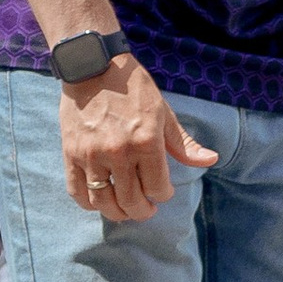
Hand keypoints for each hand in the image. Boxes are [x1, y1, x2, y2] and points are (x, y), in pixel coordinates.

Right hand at [61, 58, 217, 221]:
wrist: (93, 67)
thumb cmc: (134, 90)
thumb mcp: (165, 114)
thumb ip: (184, 144)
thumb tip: (211, 160)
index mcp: (147, 142)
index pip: (157, 187)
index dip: (163, 195)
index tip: (162, 192)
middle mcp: (119, 152)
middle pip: (131, 201)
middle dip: (143, 211)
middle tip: (146, 210)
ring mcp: (92, 155)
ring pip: (104, 202)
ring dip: (117, 213)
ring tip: (125, 210)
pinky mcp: (71, 154)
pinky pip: (77, 191)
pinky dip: (89, 204)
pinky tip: (100, 202)